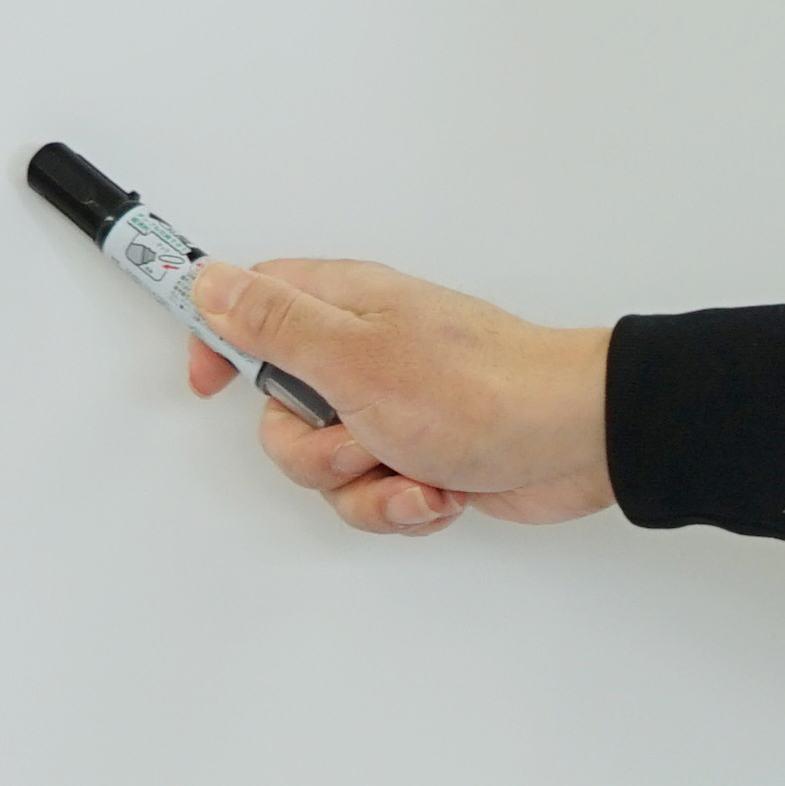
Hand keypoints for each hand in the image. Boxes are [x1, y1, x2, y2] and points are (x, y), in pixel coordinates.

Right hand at [177, 260, 617, 534]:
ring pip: (326, 466)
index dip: (219, 341)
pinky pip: (373, 494)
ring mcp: (393, 407)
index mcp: (345, 307)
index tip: (209, 382)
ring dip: (366, 486)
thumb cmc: (481, 390)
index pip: (252, 305)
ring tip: (414, 468)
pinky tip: (440, 490)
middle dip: (311, 449)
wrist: (575, 441)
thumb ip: (275, 322)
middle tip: (359, 438)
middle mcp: (365, 352)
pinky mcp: (421, 454)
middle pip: (280, 411)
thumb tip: (210, 282)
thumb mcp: (355, 354)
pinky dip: (403, 503)